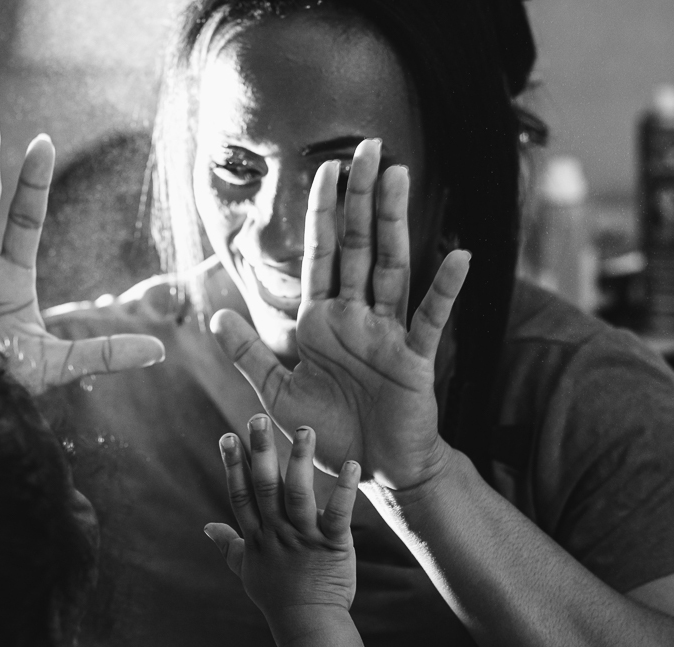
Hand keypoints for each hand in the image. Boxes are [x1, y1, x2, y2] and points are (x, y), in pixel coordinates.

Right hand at [204, 415, 360, 615]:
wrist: (308, 624)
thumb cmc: (278, 597)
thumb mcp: (246, 570)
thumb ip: (228, 545)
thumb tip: (207, 527)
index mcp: (257, 535)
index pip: (241, 494)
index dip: (233, 465)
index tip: (228, 436)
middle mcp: (277, 532)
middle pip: (265, 487)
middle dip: (260, 452)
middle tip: (257, 419)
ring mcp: (304, 537)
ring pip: (298, 493)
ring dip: (300, 461)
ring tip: (305, 430)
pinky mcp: (332, 544)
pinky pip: (338, 513)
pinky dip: (345, 489)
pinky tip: (351, 465)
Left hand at [210, 139, 468, 489]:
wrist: (373, 473)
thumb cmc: (331, 433)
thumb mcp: (279, 394)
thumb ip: (249, 354)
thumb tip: (215, 315)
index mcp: (322, 322)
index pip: (321, 255)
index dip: (323, 211)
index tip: (327, 166)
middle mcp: (357, 318)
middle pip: (358, 246)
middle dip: (361, 197)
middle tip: (370, 146)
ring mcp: (388, 335)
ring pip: (391, 267)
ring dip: (395, 222)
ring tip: (399, 176)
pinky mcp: (415, 360)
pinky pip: (431, 319)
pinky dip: (445, 289)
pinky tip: (458, 255)